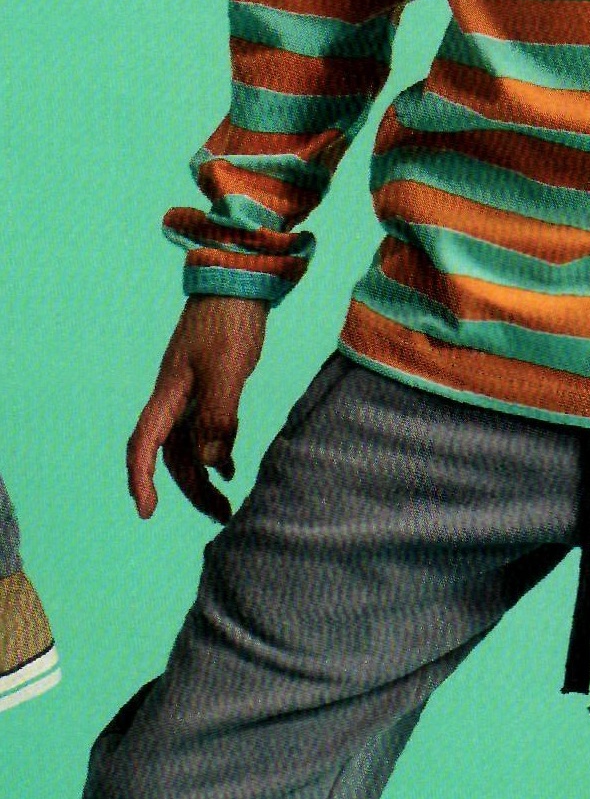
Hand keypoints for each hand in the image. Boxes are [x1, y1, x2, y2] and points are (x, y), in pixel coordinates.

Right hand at [127, 297, 267, 522]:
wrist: (239, 281)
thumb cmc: (229, 321)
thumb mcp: (227, 369)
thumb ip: (218, 416)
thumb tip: (209, 463)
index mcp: (170, 394)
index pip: (145, 445)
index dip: (141, 480)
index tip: (147, 513)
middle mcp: (174, 398)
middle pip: (171, 455)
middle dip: (190, 490)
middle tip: (221, 517)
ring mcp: (191, 392)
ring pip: (189, 446)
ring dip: (204, 476)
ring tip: (228, 505)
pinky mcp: (210, 385)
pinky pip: (206, 430)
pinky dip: (217, 452)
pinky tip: (231, 469)